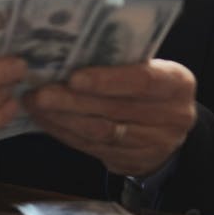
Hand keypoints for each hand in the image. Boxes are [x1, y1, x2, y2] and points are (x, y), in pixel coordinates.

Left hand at [22, 59, 195, 176]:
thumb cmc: (149, 85)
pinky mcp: (133, 163)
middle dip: (72, 101)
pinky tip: (46, 120)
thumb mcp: (150, 67)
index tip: (73, 77)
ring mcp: (155, 145)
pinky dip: (65, 133)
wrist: (168, 127)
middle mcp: (172, 117)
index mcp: (177, 83)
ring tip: (35, 105)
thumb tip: (69, 51)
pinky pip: (93, 148)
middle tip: (39, 92)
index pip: (142, 80)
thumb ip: (121, 61)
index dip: (106, 80)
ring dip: (62, 119)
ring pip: (101, 133)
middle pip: (115, 109)